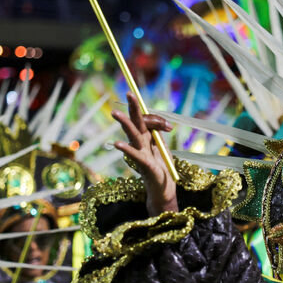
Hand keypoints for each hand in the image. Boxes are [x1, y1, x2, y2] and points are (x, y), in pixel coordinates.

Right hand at [111, 93, 177, 215]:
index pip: (147, 121)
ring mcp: (141, 154)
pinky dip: (126, 149)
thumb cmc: (162, 170)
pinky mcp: (144, 165)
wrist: (163, 190)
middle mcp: (141, 144)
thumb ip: (160, 134)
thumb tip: (166, 124)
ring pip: (133, 135)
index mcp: (147, 138)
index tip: (167, 127)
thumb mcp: (163, 148)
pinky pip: (134, 155)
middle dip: (133, 107)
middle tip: (129, 92)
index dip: (156, 119)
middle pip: (136, 122)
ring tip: (114, 114)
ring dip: (125, 123)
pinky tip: (116, 144)